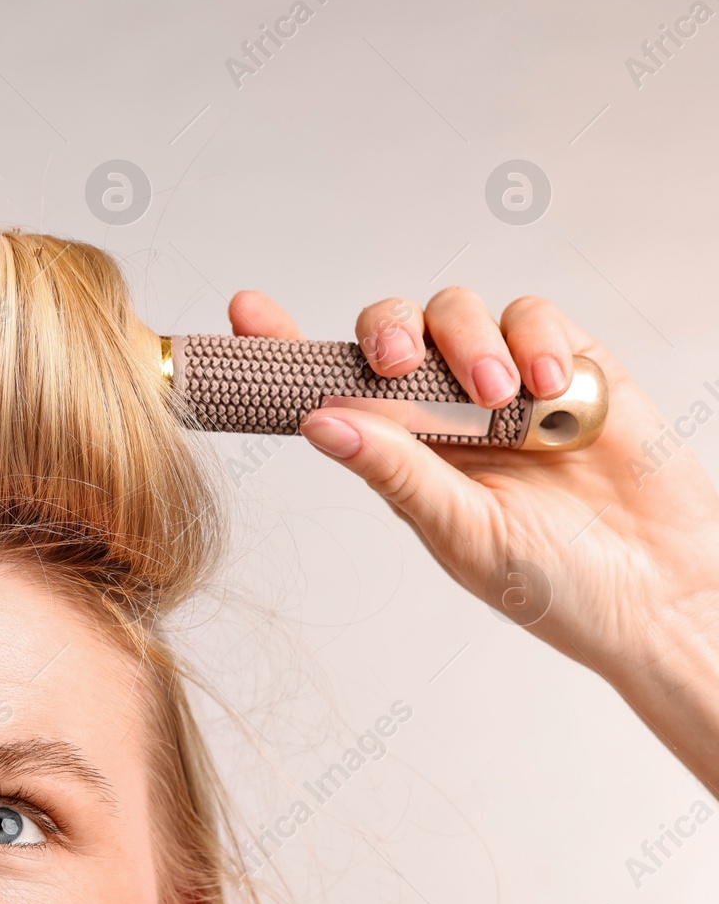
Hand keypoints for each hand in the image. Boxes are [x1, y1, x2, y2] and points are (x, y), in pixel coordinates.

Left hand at [228, 288, 718, 793]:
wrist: (660, 593)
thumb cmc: (552, 582)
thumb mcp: (461, 533)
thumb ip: (396, 471)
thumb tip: (317, 420)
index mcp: (398, 447)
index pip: (327, 382)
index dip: (283, 344)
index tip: (244, 312)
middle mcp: (440, 405)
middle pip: (387, 328)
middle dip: (383, 333)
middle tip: (394, 365)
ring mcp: (503, 379)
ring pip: (455, 310)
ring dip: (467, 342)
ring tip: (500, 401)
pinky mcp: (569, 363)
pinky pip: (533, 314)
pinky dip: (533, 339)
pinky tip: (546, 389)